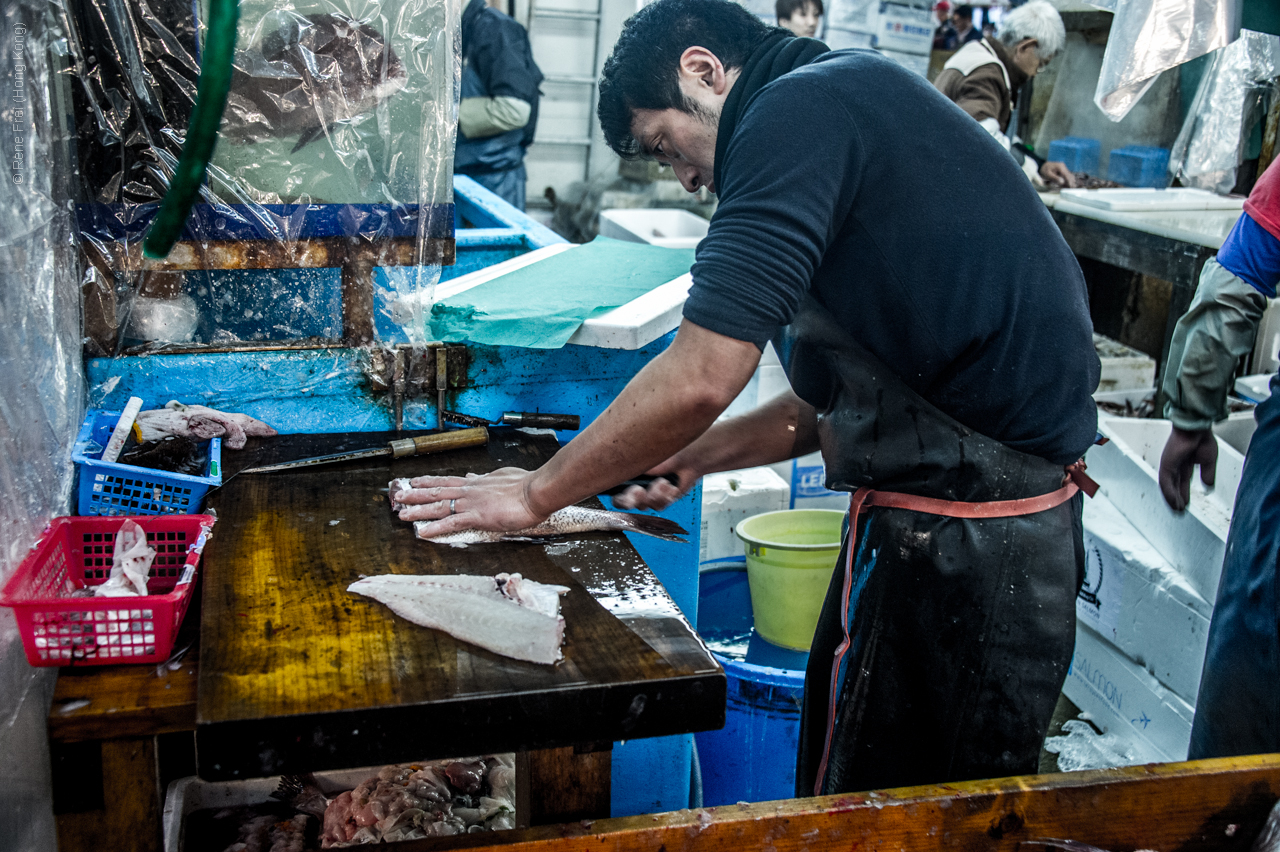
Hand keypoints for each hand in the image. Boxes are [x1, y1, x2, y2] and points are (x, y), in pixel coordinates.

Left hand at [392, 467, 545, 535]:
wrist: (535, 491)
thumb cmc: (525, 485)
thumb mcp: (502, 476)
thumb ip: (487, 478)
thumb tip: (476, 475)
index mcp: (476, 483)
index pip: (447, 482)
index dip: (430, 482)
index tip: (416, 481)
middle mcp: (469, 491)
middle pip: (436, 491)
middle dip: (415, 494)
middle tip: (399, 495)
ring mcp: (471, 503)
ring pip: (438, 506)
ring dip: (418, 510)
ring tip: (402, 514)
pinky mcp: (477, 516)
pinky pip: (451, 523)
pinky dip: (435, 527)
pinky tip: (423, 532)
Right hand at [611, 456, 700, 510]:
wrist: (683, 458)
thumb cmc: (662, 455)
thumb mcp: (643, 459)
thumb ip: (629, 466)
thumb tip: (615, 469)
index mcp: (627, 481)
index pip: (617, 497)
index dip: (620, 500)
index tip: (627, 497)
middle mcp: (636, 492)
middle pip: (630, 505)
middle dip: (636, 499)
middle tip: (640, 490)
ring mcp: (649, 498)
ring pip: (647, 506)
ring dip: (654, 495)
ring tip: (662, 482)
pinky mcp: (663, 502)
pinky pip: (661, 506)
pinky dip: (666, 495)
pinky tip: (670, 486)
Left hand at [1040, 161, 1075, 187]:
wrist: (1041, 165)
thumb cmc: (1044, 170)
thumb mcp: (1048, 175)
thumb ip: (1055, 178)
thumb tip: (1062, 182)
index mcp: (1060, 167)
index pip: (1067, 175)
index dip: (1069, 181)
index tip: (1071, 186)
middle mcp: (1063, 167)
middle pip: (1069, 175)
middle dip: (1071, 181)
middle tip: (1073, 188)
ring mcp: (1063, 168)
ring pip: (1068, 175)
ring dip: (1069, 180)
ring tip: (1072, 186)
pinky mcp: (1062, 170)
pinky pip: (1066, 175)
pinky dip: (1067, 179)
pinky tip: (1068, 184)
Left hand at [1158, 427, 1217, 510]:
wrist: (1197, 428)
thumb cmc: (1202, 438)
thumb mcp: (1208, 461)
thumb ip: (1208, 474)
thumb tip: (1208, 487)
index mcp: (1184, 463)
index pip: (1181, 482)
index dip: (1183, 494)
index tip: (1185, 505)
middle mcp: (1174, 465)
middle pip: (1173, 486)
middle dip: (1176, 499)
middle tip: (1179, 512)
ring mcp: (1169, 465)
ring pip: (1168, 487)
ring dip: (1172, 500)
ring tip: (1177, 511)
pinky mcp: (1166, 465)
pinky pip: (1166, 483)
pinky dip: (1170, 494)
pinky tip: (1175, 503)